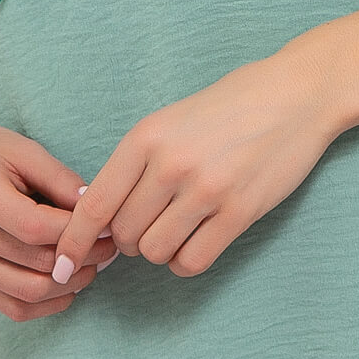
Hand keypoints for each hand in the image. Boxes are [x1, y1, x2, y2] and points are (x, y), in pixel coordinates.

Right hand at [0, 110, 119, 319]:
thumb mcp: (23, 150)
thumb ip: (60, 179)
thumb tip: (97, 211)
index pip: (35, 227)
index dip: (76, 231)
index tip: (105, 224)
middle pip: (35, 263)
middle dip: (82, 258)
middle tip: (109, 246)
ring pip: (28, 292)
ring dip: (69, 284)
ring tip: (93, 264)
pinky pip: (13, 307)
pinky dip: (47, 304)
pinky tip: (69, 285)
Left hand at [50, 50, 340, 281]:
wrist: (296, 94)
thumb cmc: (232, 105)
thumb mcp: (171, 118)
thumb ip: (136, 161)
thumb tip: (97, 211)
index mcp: (146, 136)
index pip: (94, 205)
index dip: (72, 242)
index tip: (62, 264)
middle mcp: (170, 164)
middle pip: (122, 234)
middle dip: (128, 238)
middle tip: (150, 223)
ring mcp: (206, 190)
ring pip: (154, 252)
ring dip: (160, 248)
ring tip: (178, 227)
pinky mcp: (240, 212)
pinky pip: (192, 262)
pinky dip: (186, 261)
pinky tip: (198, 240)